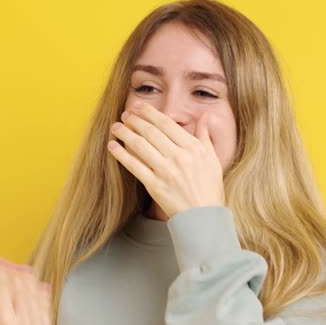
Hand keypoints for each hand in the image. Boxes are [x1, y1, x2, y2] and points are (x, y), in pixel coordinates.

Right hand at [0, 257, 53, 324]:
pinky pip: (46, 310)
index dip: (2, 271)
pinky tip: (41, 286)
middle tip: (13, 264)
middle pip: (20, 288)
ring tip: (26, 270)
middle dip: (16, 272)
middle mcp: (21, 323)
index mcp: (2, 321)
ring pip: (35, 296)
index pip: (3, 288)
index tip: (0, 261)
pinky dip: (44, 297)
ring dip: (30, 281)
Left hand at [106, 100, 224, 215]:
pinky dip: (122, 155)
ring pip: (140, 146)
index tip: (138, 107)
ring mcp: (166, 172)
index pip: (167, 124)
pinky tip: (112, 147)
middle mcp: (179, 157)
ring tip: (116, 127)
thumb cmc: (209, 188)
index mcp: (193, 148)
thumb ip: (205, 135)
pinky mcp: (155, 186)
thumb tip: (205, 115)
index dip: (150, 113)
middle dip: (135, 120)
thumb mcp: (212, 158)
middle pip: (151, 132)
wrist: (204, 217)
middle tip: (125, 114)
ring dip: (125, 134)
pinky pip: (135, 166)